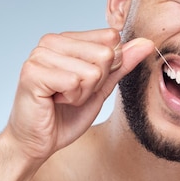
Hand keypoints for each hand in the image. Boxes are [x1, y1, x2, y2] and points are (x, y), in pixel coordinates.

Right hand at [4, 28, 153, 161]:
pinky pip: (75, 82)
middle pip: (105, 54)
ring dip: (82, 93)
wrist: (37, 142)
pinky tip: (55, 101)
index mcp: (67, 39)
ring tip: (63, 98)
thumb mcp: (102, 88)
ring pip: (92, 70)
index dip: (107, 68)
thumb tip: (147, 42)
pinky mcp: (32, 72)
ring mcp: (39, 55)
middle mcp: (51, 41)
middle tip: (73, 94)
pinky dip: (71, 98)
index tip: (85, 83)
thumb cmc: (65, 115)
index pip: (111, 39)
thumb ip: (122, 64)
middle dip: (96, 83)